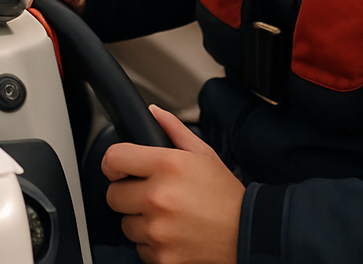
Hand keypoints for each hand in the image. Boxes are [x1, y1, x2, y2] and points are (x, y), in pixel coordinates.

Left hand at [102, 105, 243, 263]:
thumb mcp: (203, 154)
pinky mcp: (162, 257)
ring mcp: (159, 230)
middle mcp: (158, 197)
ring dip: (140, 220)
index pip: (114, 158)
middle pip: (113, 195)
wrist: (249, 237)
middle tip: (148, 194)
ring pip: (126, 224)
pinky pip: (140, 248)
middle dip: (127, 193)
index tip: (119, 168)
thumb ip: (173, 129)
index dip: (113, 163)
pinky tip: (172, 234)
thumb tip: (152, 112)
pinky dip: (152, 244)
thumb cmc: (226, 196)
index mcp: (167, 165)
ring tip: (165, 216)